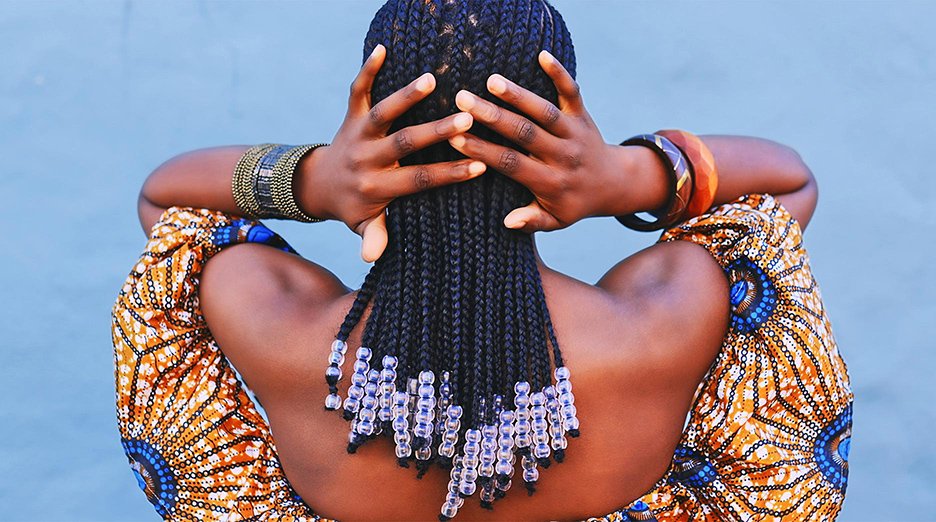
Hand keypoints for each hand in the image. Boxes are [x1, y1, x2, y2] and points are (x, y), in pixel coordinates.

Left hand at [301, 44, 485, 261]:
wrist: (318, 184)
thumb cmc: (353, 208)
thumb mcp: (363, 226)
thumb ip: (374, 237)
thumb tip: (371, 257)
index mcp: (377, 187)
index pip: (418, 180)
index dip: (448, 174)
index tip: (479, 166)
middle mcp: (367, 158)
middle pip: (403, 144)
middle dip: (434, 132)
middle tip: (466, 119)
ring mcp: (357, 134)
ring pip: (381, 113)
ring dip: (404, 96)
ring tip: (431, 79)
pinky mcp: (350, 116)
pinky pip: (356, 90)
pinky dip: (367, 69)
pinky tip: (382, 48)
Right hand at [448, 51, 631, 232]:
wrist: (613, 183)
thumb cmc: (573, 203)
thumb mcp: (555, 220)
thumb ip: (532, 221)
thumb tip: (508, 222)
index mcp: (551, 182)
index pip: (512, 165)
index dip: (484, 151)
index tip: (457, 138)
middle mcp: (563, 155)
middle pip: (525, 133)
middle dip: (493, 117)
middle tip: (463, 100)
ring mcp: (574, 132)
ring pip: (545, 112)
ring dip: (519, 95)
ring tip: (491, 80)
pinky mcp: (582, 114)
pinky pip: (572, 92)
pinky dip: (560, 73)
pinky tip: (542, 55)